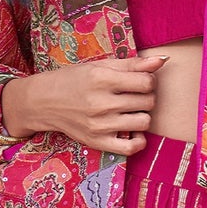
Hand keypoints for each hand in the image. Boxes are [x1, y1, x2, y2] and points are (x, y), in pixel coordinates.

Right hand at [0, 54, 167, 154]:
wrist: (43, 102)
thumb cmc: (74, 80)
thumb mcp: (100, 66)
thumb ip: (133, 64)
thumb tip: (163, 60)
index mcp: (102, 79)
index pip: (147, 82)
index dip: (148, 80)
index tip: (139, 81)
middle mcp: (101, 103)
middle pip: (148, 101)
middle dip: (145, 96)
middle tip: (132, 95)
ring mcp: (99, 125)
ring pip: (144, 122)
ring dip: (142, 115)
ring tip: (129, 110)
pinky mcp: (97, 142)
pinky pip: (132, 147)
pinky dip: (138, 140)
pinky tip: (132, 130)